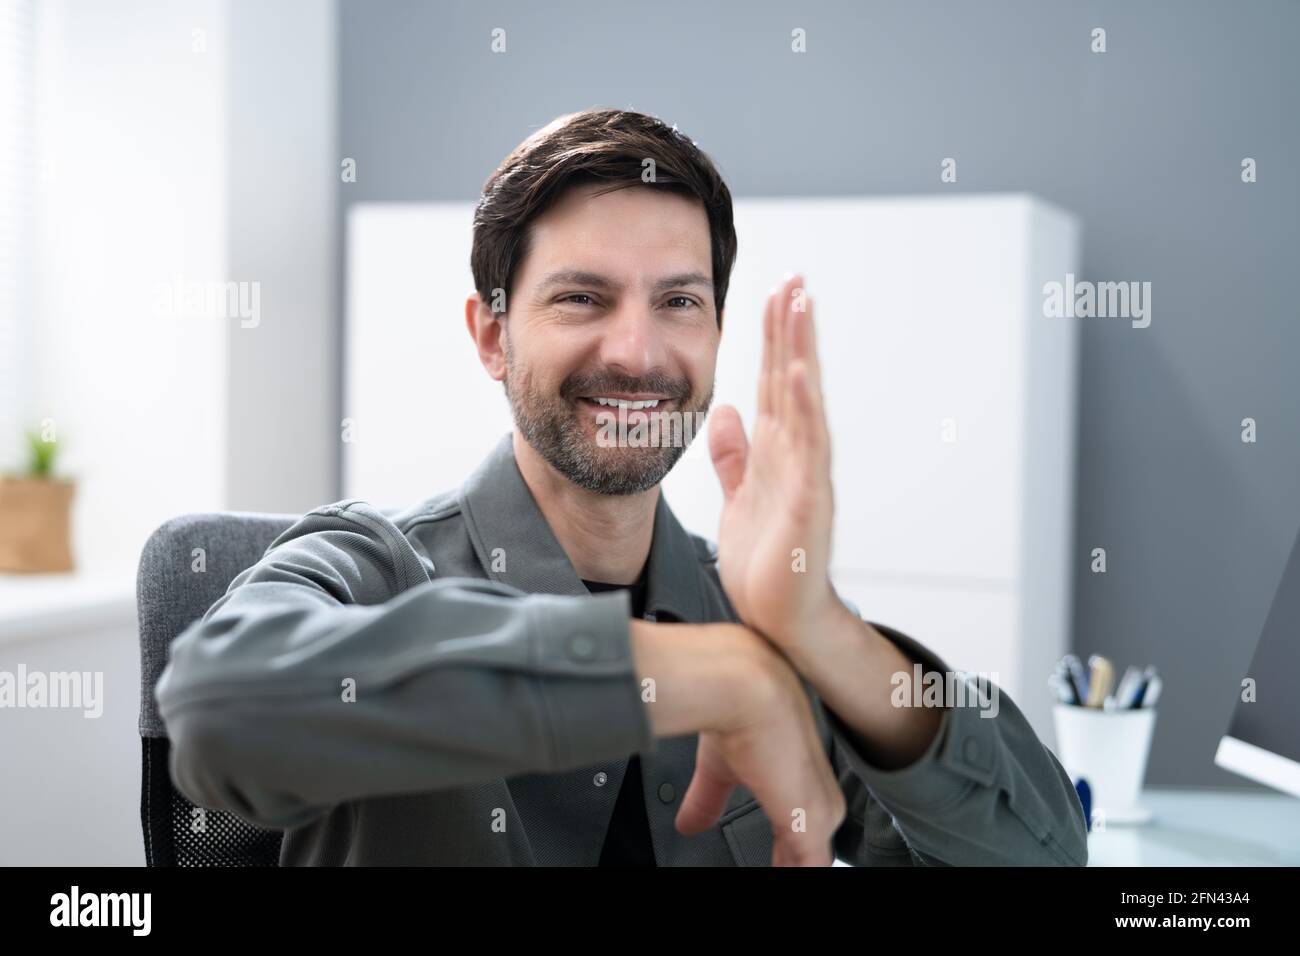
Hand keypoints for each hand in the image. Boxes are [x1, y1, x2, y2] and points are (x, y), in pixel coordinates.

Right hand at [671, 623, 845, 865]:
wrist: (741, 684)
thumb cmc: (733, 708)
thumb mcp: (718, 768)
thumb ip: (708, 800)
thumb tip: (687, 825)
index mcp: (804, 782)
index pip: (801, 833)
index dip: (781, 855)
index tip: (767, 862)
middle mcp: (820, 800)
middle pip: (809, 855)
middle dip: (785, 865)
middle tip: (763, 870)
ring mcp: (819, 816)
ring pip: (809, 863)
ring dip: (785, 869)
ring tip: (759, 874)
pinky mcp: (810, 828)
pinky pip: (808, 871)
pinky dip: (786, 876)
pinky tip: (768, 880)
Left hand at [709, 273, 838, 653]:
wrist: (780, 619)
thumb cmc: (766, 563)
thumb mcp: (740, 498)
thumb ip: (735, 456)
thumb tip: (727, 411)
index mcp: (778, 453)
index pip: (776, 383)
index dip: (775, 339)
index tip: (774, 293)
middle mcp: (797, 456)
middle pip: (794, 380)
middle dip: (794, 329)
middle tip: (796, 277)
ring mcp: (807, 477)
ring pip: (805, 403)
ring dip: (803, 353)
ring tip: (801, 305)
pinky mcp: (807, 503)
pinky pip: (806, 450)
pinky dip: (803, 411)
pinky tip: (796, 375)